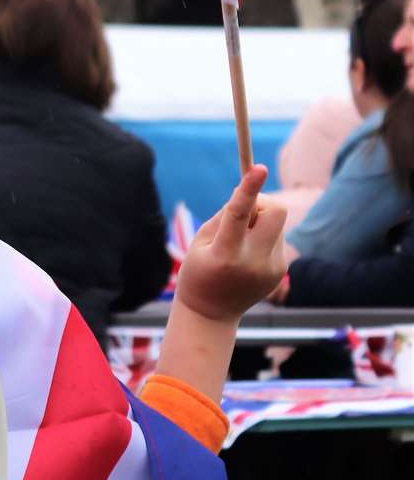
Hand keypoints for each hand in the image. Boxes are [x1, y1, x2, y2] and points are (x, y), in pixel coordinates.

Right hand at [174, 165, 287, 323]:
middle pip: (274, 212)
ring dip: (259, 222)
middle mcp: (253, 262)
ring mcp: (271, 269)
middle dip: (261, 201)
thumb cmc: (199, 270)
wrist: (211, 313)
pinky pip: (276, 238)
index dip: (249, 188)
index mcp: (225, 254)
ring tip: (239, 243)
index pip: (239, 214)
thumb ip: (225, 216)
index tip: (259, 167)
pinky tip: (247, 256)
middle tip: (244, 211)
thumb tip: (251, 194)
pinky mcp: (280, 271)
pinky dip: (262, 236)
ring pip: (275, 224)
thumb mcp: (201, 241)